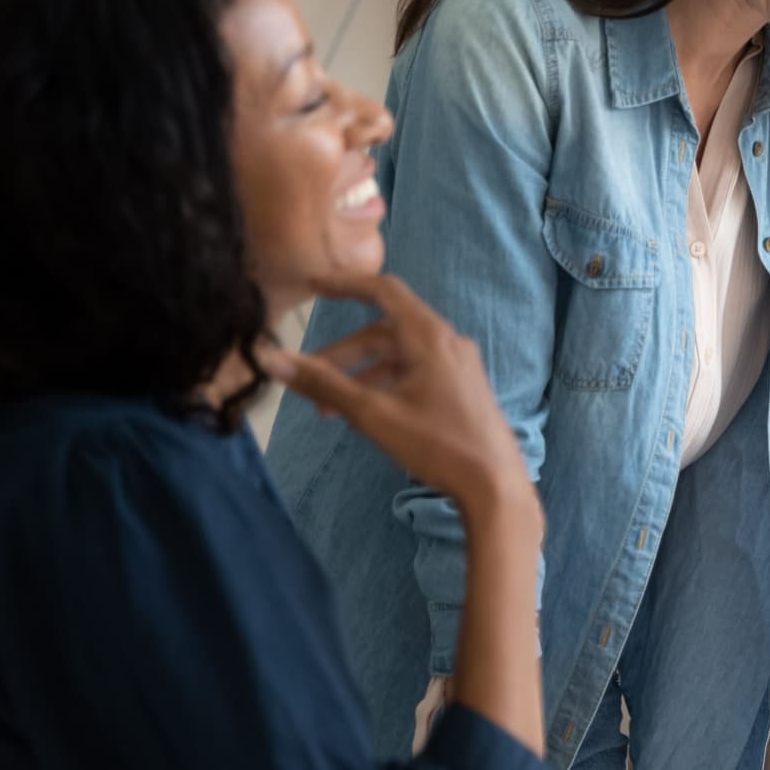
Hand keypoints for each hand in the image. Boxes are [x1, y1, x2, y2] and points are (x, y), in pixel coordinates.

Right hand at [262, 273, 533, 526]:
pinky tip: (365, 414)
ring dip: (362, 375)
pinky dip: (385, 384)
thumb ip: (324, 385)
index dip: (345, 284)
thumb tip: (273, 359)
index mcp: (429, 336)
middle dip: (343, 354)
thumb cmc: (438, 445)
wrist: (495, 485)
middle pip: (385, 332)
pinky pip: (416, 373)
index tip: (312, 284)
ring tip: (328, 411)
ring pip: (399, 356)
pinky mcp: (462, 387)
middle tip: (308, 381)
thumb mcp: (373, 414)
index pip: (383, 291)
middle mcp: (447, 341)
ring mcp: (458, 365)